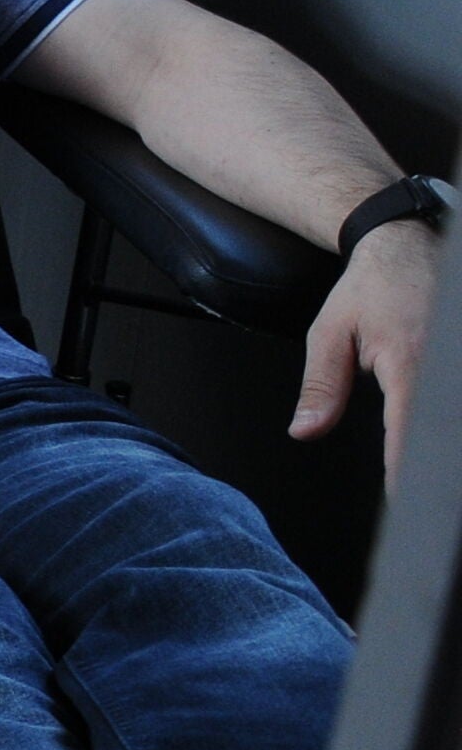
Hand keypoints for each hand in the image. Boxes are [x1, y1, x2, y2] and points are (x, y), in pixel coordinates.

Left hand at [295, 221, 434, 483]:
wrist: (407, 245)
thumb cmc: (368, 290)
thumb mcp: (330, 334)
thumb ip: (321, 386)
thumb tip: (304, 431)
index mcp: (410, 360)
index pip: (411, 430)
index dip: (405, 470)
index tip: (401, 501)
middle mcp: (449, 362)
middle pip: (447, 430)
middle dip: (438, 469)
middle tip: (426, 503)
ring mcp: (461, 357)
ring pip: (455, 417)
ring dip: (444, 447)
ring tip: (435, 486)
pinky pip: (457, 399)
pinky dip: (449, 422)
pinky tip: (439, 445)